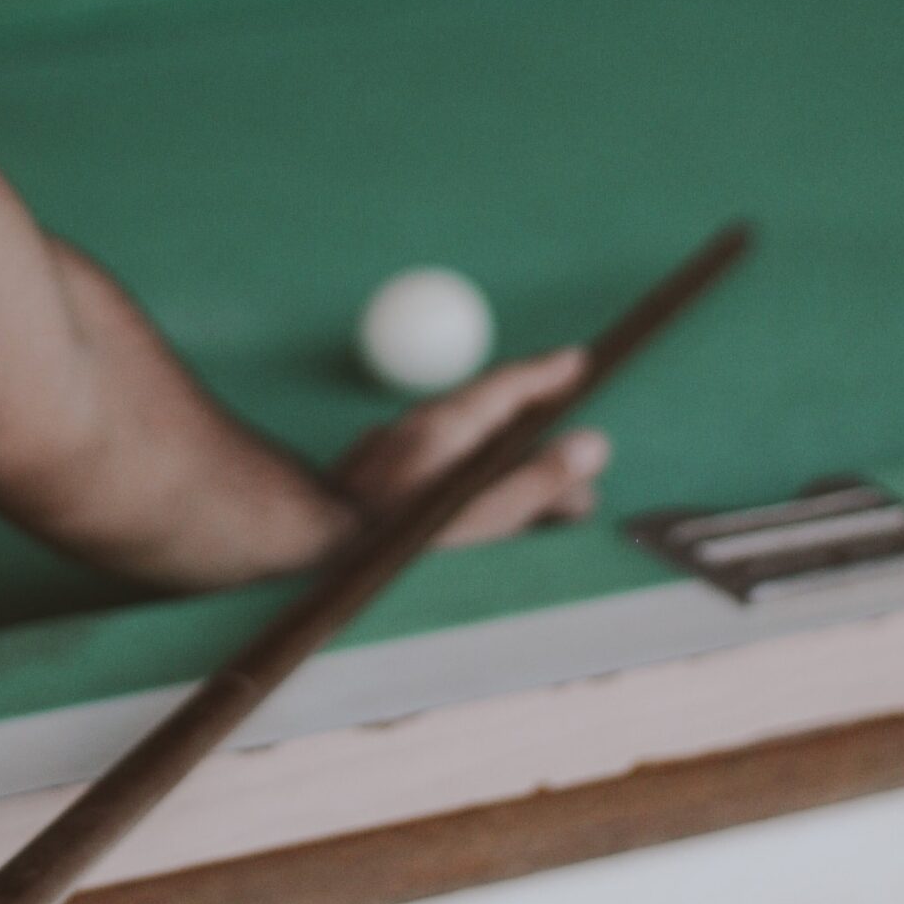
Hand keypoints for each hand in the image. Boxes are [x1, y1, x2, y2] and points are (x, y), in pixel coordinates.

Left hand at [330, 349, 607, 545]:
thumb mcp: (482, 514)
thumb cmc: (396, 537)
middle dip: (539, 437)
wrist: (310, 543)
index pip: (509, 384)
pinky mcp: (380, 474)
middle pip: (494, 419)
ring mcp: (396, 449)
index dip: (548, 373)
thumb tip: (593, 445)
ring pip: (467, 446)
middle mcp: (420, 426)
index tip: (579, 360)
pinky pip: (440, 465)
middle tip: (579, 459)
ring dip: (508, 465)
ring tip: (546, 498)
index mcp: (448, 424)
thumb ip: (540, 482)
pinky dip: (473, 479)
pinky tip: (482, 510)